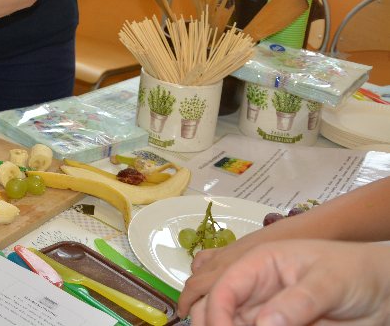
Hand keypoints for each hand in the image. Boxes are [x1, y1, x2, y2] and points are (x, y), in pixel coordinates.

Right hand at [188, 239, 389, 325]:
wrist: (379, 289)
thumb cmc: (354, 272)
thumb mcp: (329, 282)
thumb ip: (298, 302)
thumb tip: (262, 325)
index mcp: (258, 264)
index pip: (223, 289)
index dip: (216, 314)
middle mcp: (252, 286)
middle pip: (211, 305)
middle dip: (210, 324)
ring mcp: (259, 309)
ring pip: (225, 321)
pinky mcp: (270, 325)